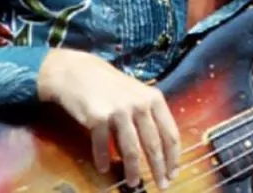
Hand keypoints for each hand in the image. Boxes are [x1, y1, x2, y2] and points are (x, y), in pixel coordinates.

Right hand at [37, 48, 179, 189]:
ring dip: (133, 170)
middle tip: (162, 185)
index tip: (173, 173)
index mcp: (154, 99)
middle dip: (159, 168)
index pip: (170, 133)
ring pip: (131, 150)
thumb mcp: (137, 96)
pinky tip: (104, 168)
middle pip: (154, 144)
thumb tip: (158, 151)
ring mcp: (119, 111)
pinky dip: (103, 159)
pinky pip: (102, 146)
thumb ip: (149, 118)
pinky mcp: (97, 117)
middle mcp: (140, 104)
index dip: (173, 157)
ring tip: (133, 183)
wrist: (78, 72)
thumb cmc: (111, 87)